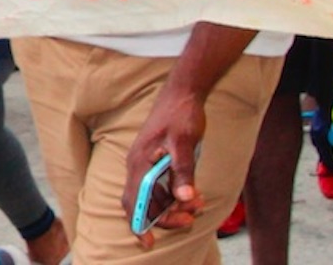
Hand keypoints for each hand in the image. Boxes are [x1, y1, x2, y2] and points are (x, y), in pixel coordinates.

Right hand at [121, 84, 208, 247]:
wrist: (184, 91)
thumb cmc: (182, 113)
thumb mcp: (185, 142)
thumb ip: (183, 170)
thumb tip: (184, 197)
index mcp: (139, 162)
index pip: (134, 202)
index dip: (139, 224)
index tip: (149, 242)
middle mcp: (137, 165)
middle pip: (144, 202)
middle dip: (166, 215)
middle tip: (190, 217)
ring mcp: (145, 162)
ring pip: (154, 195)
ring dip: (173, 204)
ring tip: (198, 203)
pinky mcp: (155, 159)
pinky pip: (160, 185)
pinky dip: (174, 193)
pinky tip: (192, 193)